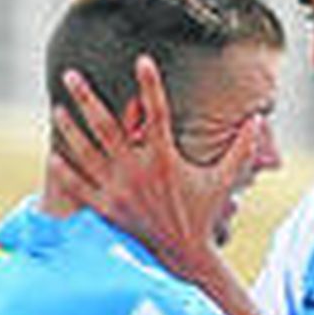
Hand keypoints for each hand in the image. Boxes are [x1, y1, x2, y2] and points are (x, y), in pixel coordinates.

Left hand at [48, 56, 258, 282]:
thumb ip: (242, 149)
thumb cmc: (203, 213)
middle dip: (86, 98)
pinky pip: (78, 186)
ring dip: (70, 129)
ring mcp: (116, 189)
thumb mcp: (225, 180)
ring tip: (58, 108)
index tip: (143, 60)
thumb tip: (260, 120)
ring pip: (85, 152)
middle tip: (70, 75)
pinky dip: (64, 171)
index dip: (150, 84)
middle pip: (104, 126)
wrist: (184, 254)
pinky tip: (52, 156)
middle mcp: (136, 170)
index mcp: (164, 158)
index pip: (157, 112)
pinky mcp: (105, 208)